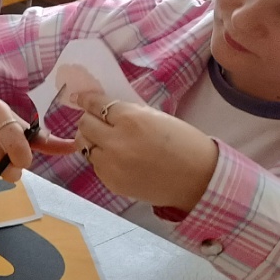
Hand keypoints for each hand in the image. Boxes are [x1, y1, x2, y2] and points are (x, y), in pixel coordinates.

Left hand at [73, 91, 218, 207]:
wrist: (199, 179)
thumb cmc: (184, 144)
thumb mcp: (156, 117)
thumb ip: (128, 113)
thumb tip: (104, 109)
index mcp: (131, 119)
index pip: (96, 104)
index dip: (86, 100)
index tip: (80, 98)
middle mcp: (116, 141)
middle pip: (84, 124)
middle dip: (89, 120)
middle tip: (97, 121)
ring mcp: (111, 164)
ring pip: (85, 145)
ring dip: (92, 140)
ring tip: (107, 141)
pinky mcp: (111, 182)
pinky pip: (95, 165)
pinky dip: (101, 159)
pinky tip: (117, 159)